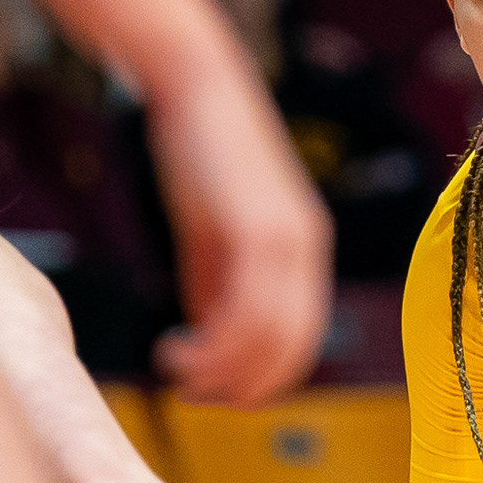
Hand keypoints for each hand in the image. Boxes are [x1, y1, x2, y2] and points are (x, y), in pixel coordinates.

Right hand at [145, 65, 329, 402]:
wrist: (196, 86)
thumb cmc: (199, 154)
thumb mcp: (212, 230)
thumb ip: (216, 281)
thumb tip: (210, 335)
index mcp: (305, 252)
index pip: (300, 341)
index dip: (261, 378)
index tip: (216, 393)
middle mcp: (307, 251)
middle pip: (289, 349)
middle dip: (242, 386)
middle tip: (193, 395)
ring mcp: (287, 242)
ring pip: (266, 339)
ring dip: (219, 371)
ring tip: (177, 374)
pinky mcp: (257, 231)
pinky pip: (244, 311)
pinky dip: (211, 345)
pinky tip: (174, 347)